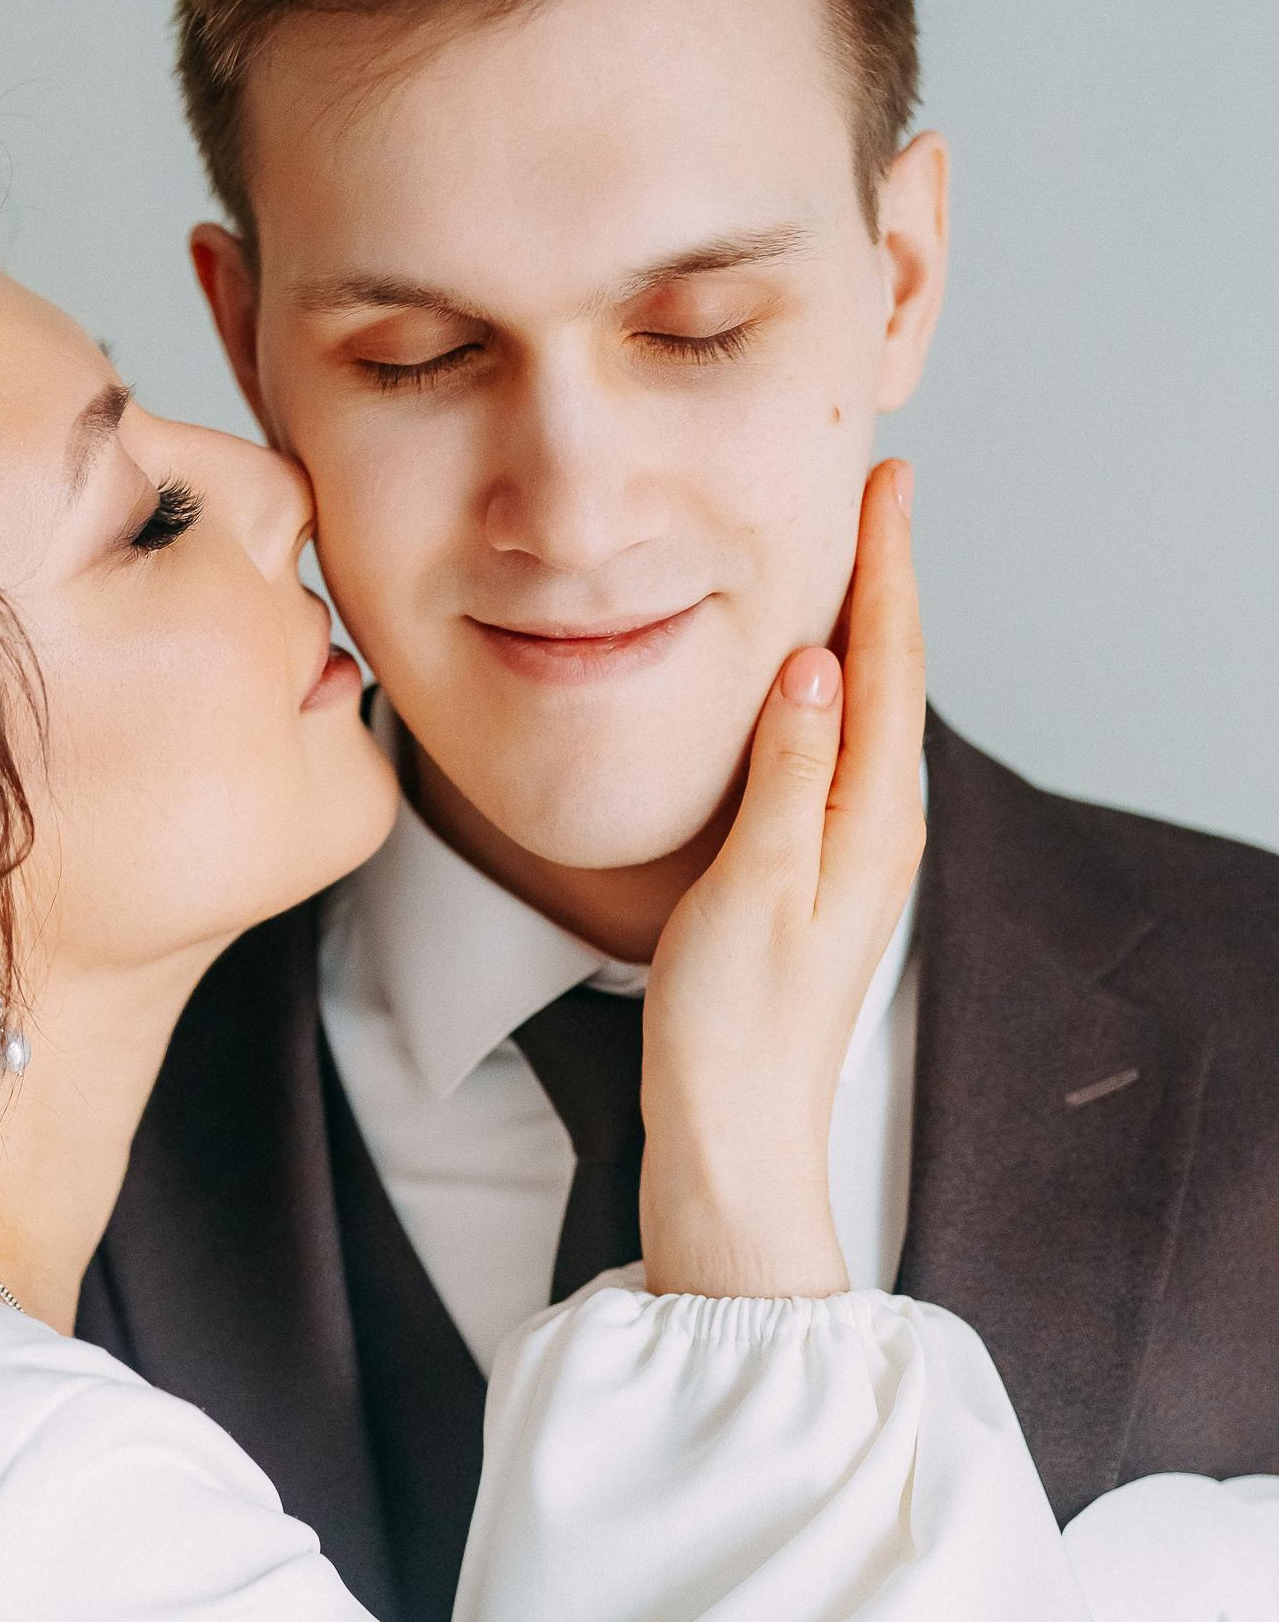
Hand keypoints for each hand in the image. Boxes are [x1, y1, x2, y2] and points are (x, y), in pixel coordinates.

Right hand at [640, 459, 925, 1298]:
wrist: (734, 1138)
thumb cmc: (733, 1032)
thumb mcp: (754, 885)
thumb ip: (788, 769)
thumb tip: (812, 664)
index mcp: (872, 822)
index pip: (889, 664)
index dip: (886, 568)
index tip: (886, 483)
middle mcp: (877, 832)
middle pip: (889, 678)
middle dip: (880, 582)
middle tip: (872, 492)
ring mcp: (849, 860)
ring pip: (861, 716)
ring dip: (854, 633)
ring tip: (840, 561)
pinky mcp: (813, 884)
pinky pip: (831, 758)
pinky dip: (823, 699)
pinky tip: (798, 685)